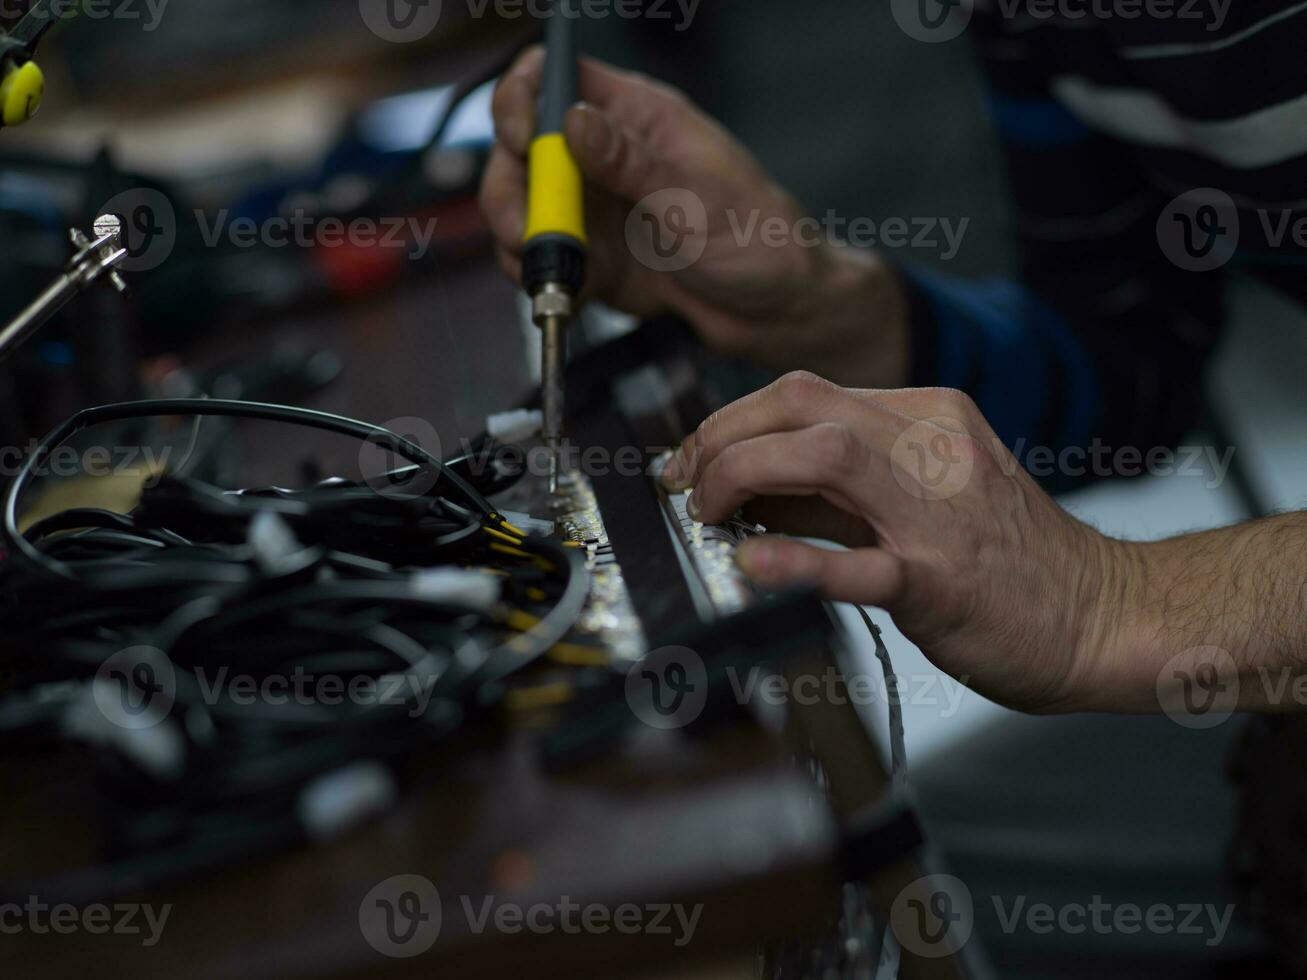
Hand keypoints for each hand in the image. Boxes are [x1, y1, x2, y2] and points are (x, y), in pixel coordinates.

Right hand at [480, 49, 909, 387]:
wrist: (776, 312)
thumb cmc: (759, 240)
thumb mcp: (696, 199)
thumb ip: (630, 164)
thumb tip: (572, 121)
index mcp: (637, 117)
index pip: (555, 80)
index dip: (523, 102)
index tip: (522, 142)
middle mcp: (606, 157)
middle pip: (521, 150)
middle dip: (511, 190)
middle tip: (525, 232)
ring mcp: (596, 208)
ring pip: (524, 208)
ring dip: (521, 240)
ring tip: (549, 272)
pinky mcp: (593, 257)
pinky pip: (544, 259)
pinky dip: (543, 277)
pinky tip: (573, 293)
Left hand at [662, 372, 1137, 713]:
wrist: (1104, 614)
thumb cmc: (1010, 562)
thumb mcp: (928, 495)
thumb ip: (840, 490)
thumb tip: (748, 494)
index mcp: (928, 417)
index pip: (805, 392)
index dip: (731, 420)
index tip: (694, 457)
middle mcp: (932, 445)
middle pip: (800, 403)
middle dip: (721, 436)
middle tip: (686, 483)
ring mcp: (939, 509)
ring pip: (824, 455)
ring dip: (742, 476)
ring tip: (709, 514)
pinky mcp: (941, 579)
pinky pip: (858, 562)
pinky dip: (797, 561)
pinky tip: (751, 567)